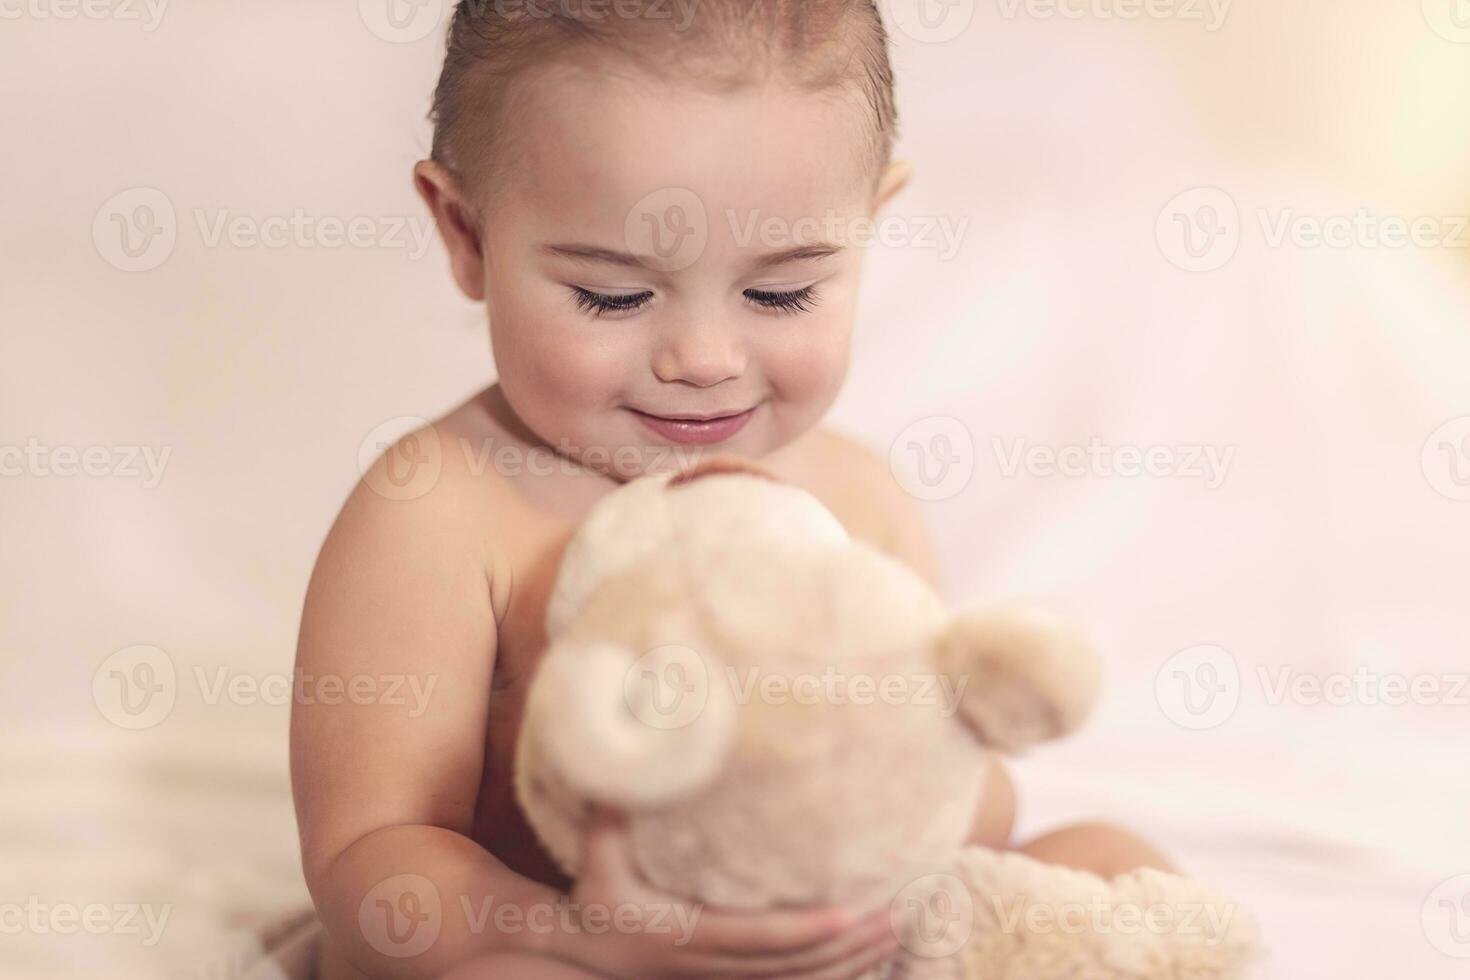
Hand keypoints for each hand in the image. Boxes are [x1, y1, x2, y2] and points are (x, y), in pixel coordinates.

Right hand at [556, 810, 899, 979]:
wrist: (582, 959)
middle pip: (798, 964)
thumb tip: (629, 768)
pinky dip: (836, 975)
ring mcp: (727, 979)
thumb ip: (612, 817)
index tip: (850, 911)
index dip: (808, 928)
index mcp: (691, 934)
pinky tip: (868, 956)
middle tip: (900, 913)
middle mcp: (717, 965)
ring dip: (854, 960)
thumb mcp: (597, 861)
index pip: (761, 937)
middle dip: (852, 943)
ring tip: (898, 929)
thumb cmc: (595, 903)